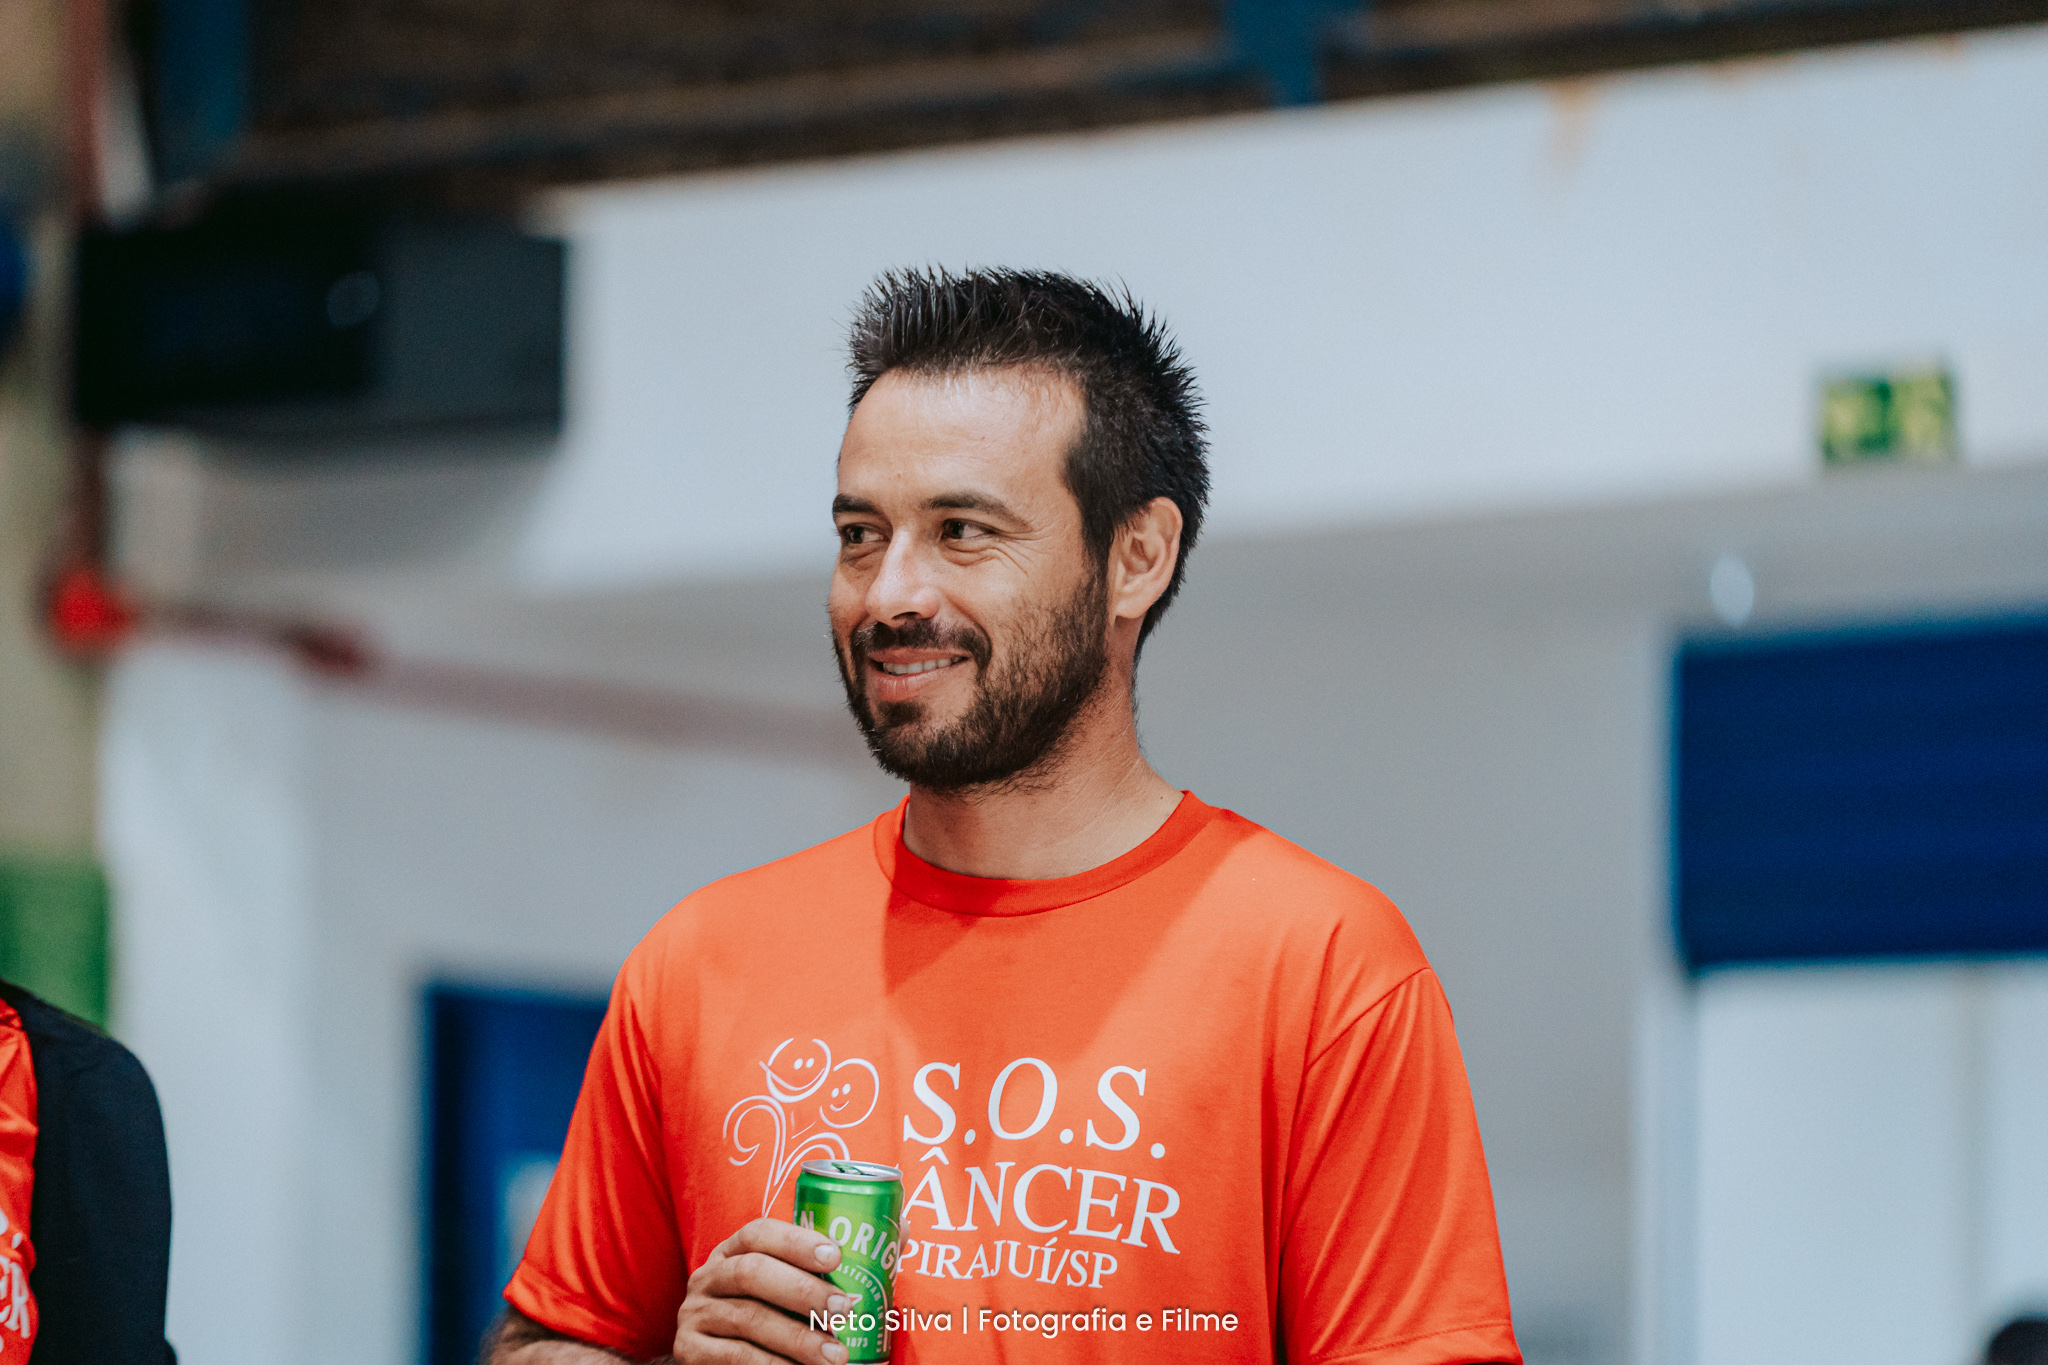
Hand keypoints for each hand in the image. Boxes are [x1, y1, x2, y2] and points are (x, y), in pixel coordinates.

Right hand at [672, 1218, 854, 1364]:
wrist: (724, 1360)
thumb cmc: (769, 1315)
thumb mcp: (785, 1287)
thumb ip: (826, 1269)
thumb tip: (897, 1236)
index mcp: (733, 1251)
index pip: (759, 1232)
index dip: (796, 1241)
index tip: (836, 1255)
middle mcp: (708, 1276)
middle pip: (753, 1272)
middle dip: (804, 1290)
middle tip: (844, 1309)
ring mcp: (695, 1313)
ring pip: (749, 1319)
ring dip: (798, 1338)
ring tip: (836, 1356)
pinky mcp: (689, 1350)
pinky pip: (736, 1356)